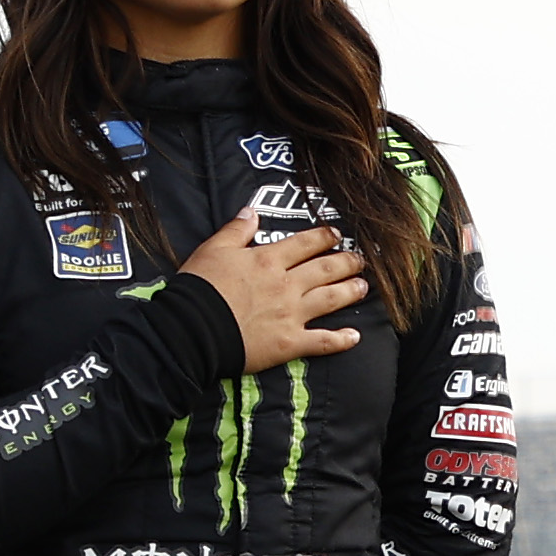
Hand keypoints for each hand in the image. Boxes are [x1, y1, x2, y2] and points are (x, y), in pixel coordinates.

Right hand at [180, 209, 367, 373]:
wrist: (193, 329)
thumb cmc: (199, 288)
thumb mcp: (213, 249)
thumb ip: (235, 230)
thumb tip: (251, 211)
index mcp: (267, 260)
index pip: (304, 244)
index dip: (323, 237)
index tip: (336, 234)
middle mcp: (285, 285)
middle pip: (324, 270)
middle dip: (345, 262)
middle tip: (359, 259)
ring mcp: (291, 314)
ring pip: (330, 299)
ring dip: (349, 292)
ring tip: (362, 287)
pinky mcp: (290, 343)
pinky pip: (322, 341)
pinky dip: (341, 340)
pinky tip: (355, 337)